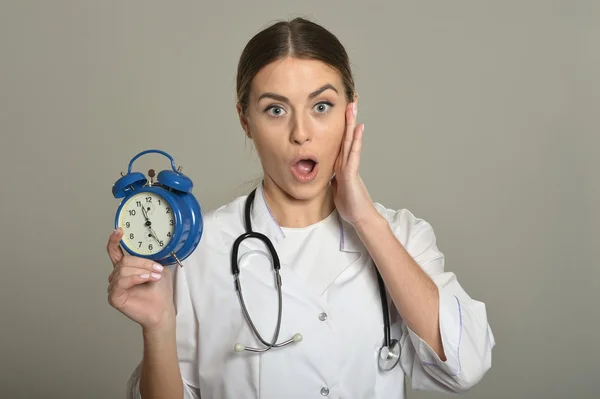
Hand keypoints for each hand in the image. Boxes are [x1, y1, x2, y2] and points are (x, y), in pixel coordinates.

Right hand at [106, 228, 174, 331]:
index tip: (119, 230)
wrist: (163, 310)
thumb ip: (150, 257)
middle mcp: (117, 276)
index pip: (115, 252)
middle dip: (143, 263)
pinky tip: (146, 279)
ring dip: (142, 271)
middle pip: (124, 260)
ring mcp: (114, 287)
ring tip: (155, 276)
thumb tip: (151, 243)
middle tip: (157, 269)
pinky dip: (136, 278)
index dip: (114, 240)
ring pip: (123, 269)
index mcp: (126, 268)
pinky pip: (121, 282)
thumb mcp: (158, 267)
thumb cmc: (160, 290)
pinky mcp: (114, 297)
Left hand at [332, 100, 377, 226]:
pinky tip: (358, 129)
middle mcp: (347, 163)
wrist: (361, 218)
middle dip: (348, 119)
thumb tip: (327, 173)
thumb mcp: (336, 189)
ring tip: (353, 107)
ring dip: (352, 124)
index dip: (341, 128)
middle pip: (347, 137)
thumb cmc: (350, 205)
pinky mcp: (352, 174)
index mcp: (342, 166)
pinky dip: (356, 141)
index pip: (341, 143)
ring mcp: (351, 167)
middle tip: (350, 101)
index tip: (342, 114)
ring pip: (351, 141)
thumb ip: (333, 179)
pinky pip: (353, 154)